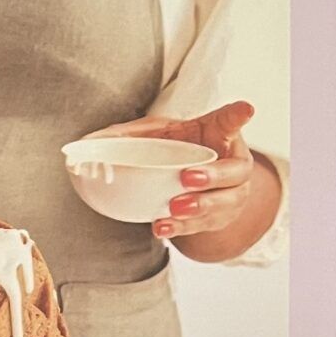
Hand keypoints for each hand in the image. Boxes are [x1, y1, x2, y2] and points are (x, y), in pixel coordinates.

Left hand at [81, 101, 267, 240]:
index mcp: (220, 135)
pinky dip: (182, 227)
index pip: (231, 122)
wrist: (195, 188)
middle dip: (214, 176)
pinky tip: (163, 226)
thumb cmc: (177, 151)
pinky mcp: (220, 219)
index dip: (238, 116)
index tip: (245, 109)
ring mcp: (231, 195)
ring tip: (173, 208)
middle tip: (187, 178)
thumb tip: (89, 141)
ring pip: (223, 204)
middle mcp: (233, 165)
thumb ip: (130, 135)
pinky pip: (204, 226)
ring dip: (198, 208)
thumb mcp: (158, 136)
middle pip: (235, 171)